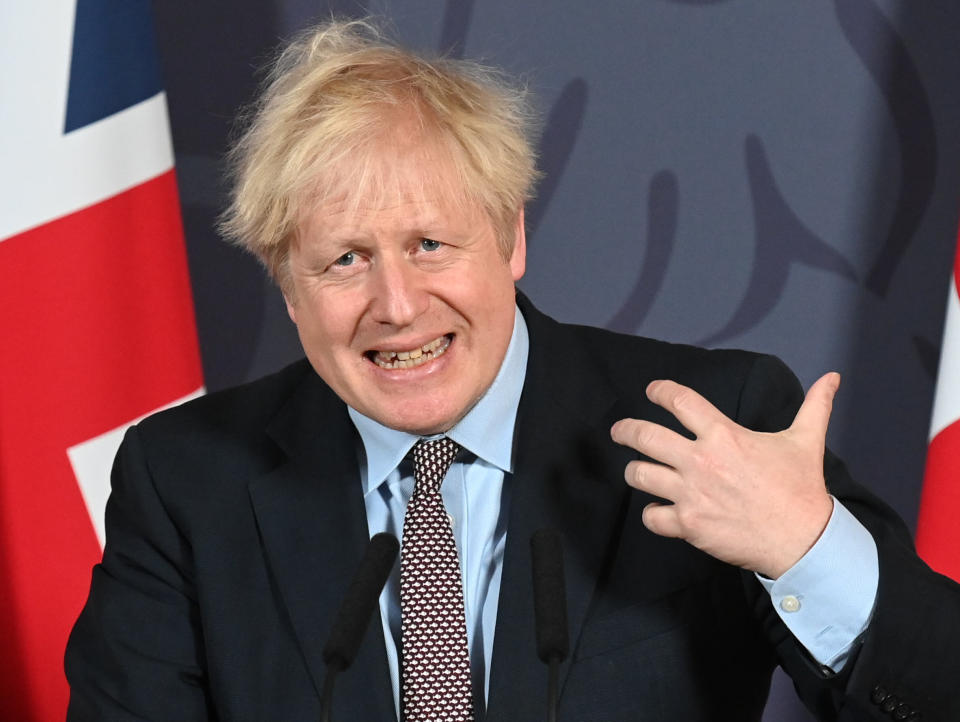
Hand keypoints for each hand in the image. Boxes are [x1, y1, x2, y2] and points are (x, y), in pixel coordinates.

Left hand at [610, 372, 839, 578]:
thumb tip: (832, 377)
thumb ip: (815, 405)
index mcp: (723, 435)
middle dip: (625, 430)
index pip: (679, 401)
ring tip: (637, 470)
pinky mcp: (688, 524)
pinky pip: (652, 517)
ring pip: (640, 475)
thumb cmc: (801, 489)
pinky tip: (657, 510)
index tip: (652, 390)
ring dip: (635, 471)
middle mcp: (700, 460)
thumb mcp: (806, 440)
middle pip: (644, 436)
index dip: (660, 390)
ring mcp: (690, 493)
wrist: (803, 540)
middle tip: (619, 431)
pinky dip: (652, 514)